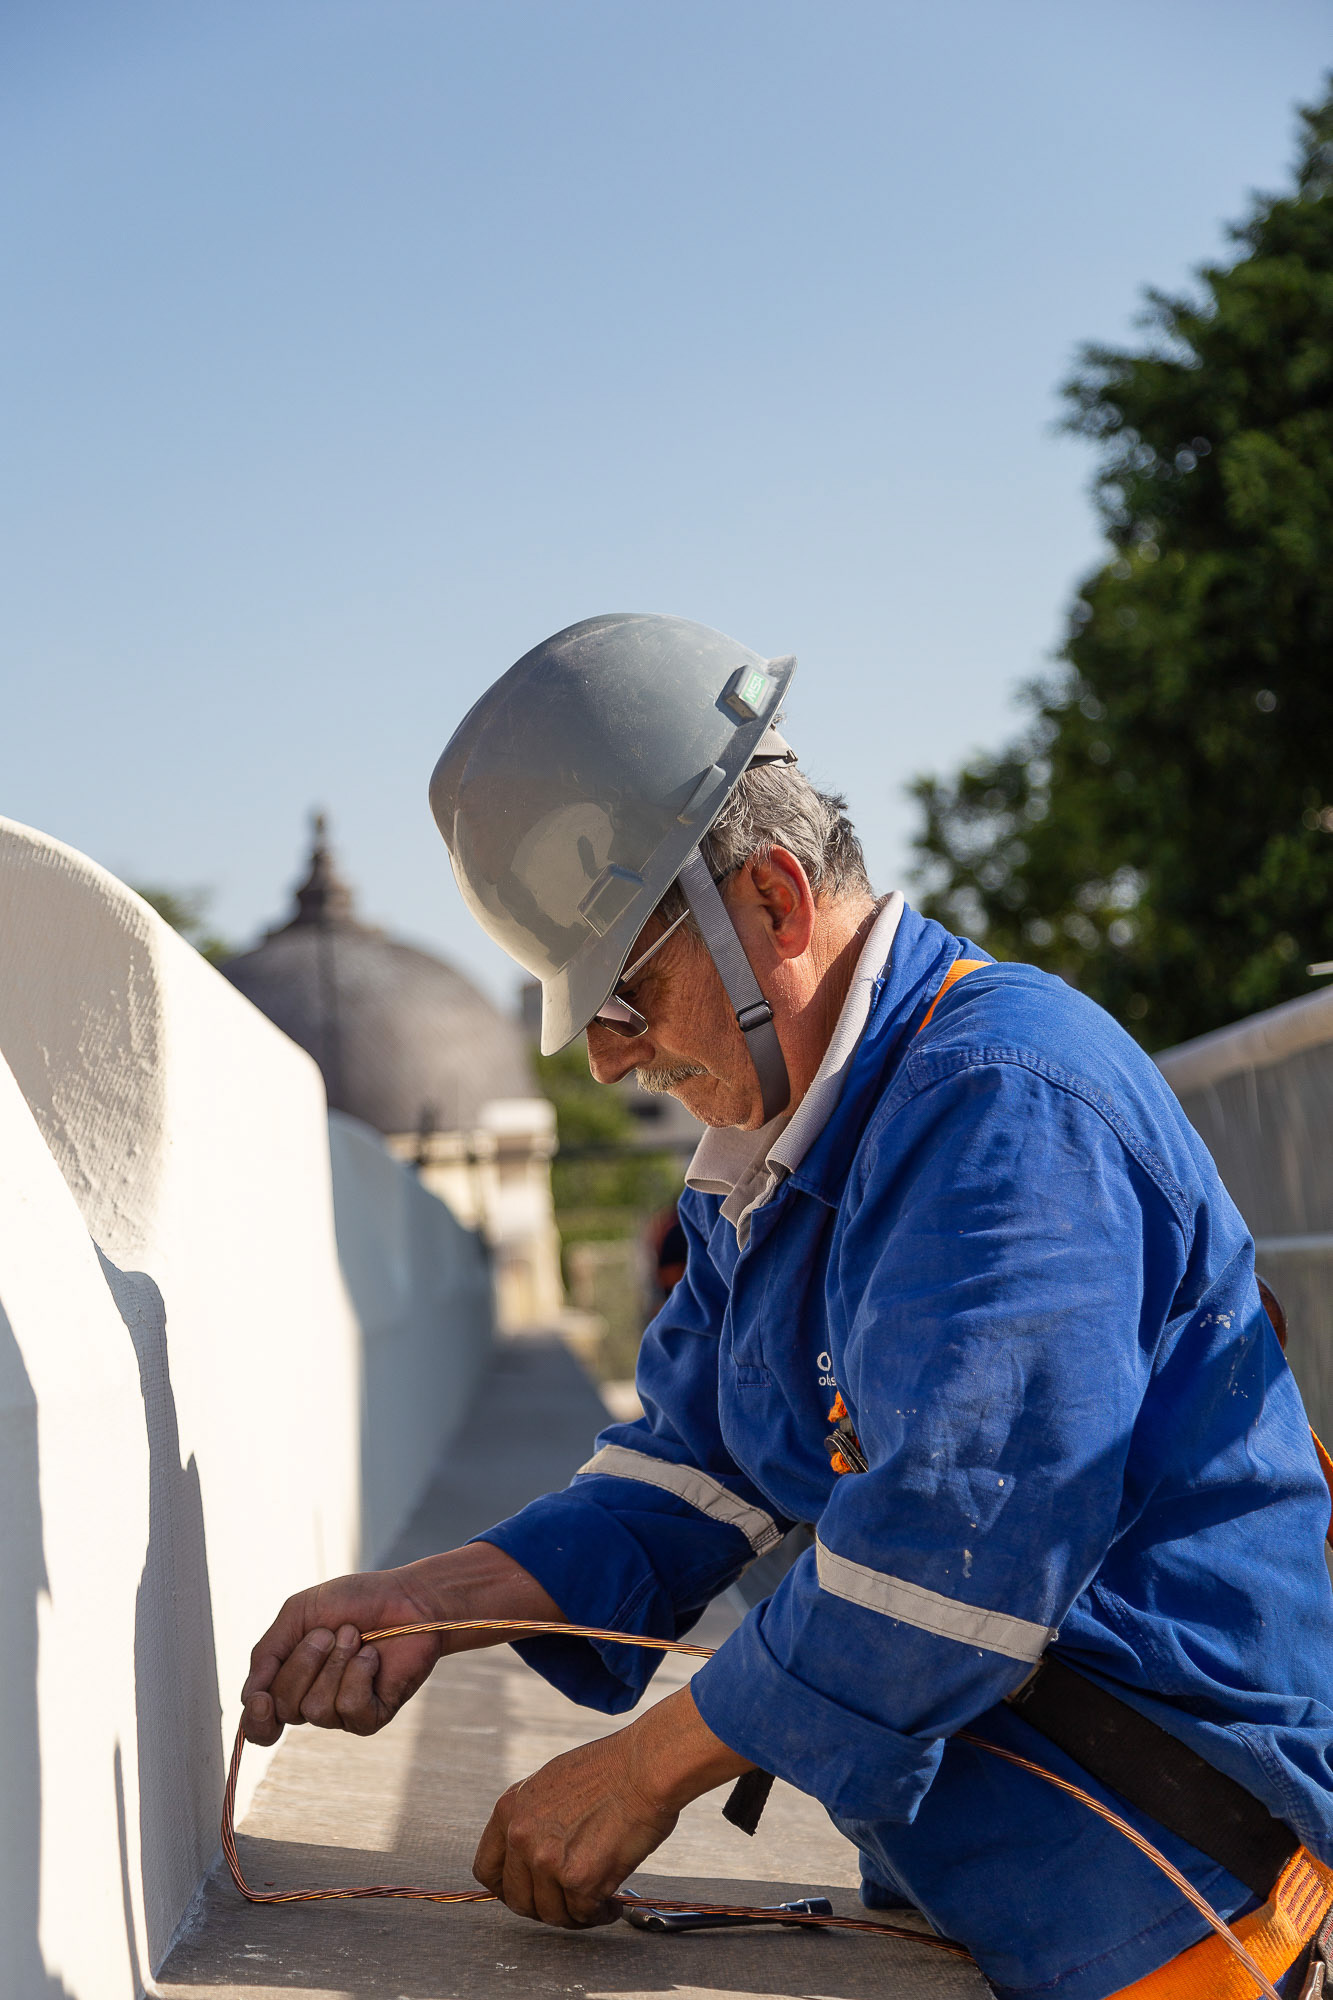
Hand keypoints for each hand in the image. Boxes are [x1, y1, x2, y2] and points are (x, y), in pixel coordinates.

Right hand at [240, 1568, 438, 1744]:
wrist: (406, 1596)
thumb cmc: (354, 1601)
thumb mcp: (299, 1614)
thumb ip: (268, 1653)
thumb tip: (249, 1698)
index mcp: (290, 1681)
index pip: (260, 1723)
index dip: (257, 1719)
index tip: (261, 1700)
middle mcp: (312, 1702)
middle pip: (284, 1708)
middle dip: (305, 1661)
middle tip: (330, 1631)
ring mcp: (342, 1713)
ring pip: (317, 1709)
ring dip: (337, 1661)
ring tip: (356, 1637)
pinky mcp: (371, 1717)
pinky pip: (350, 1707)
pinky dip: (360, 1672)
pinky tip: (372, 1655)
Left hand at [472, 1684, 752, 1927]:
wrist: (645, 1768)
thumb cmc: (611, 1769)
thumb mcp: (551, 1782)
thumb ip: (532, 1818)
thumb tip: (530, 1850)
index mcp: (509, 1809)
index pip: (487, 1869)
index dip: (507, 1888)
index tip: (527, 1892)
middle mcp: (521, 1836)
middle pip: (517, 1899)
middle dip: (543, 1906)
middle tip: (569, 1901)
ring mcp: (547, 1860)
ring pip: (551, 1913)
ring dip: (575, 1914)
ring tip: (599, 1902)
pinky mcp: (578, 1879)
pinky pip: (583, 1915)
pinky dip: (600, 1915)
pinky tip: (615, 1902)